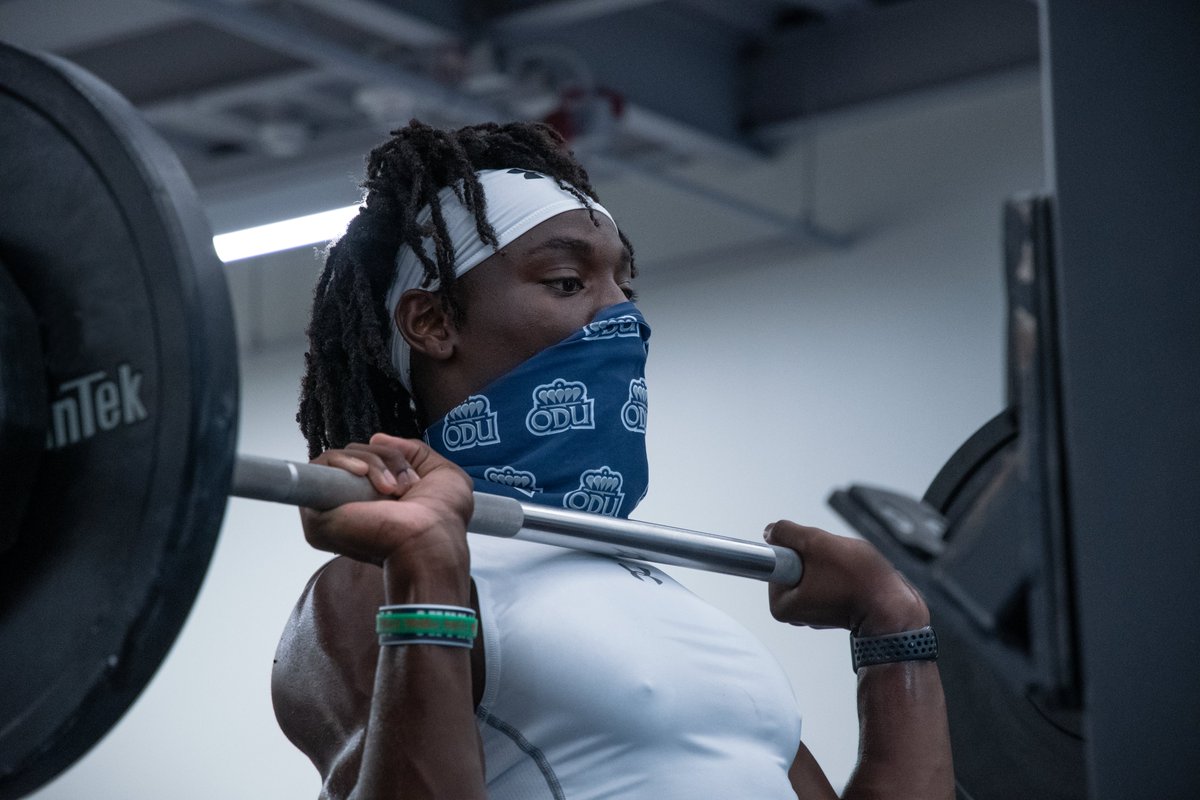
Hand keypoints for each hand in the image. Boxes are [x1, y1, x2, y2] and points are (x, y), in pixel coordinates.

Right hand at [300, 434, 473, 577]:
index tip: (408, 474)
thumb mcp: (442, 474)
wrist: (429, 539)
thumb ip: (414, 451)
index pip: (368, 460)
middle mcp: (354, 504)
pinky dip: (342, 462)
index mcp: (379, 499)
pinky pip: (318, 468)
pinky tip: (362, 475)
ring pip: (337, 459)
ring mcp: (332, 508)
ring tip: (389, 488)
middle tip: (403, 486)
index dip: (386, 456)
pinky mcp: (316, 513)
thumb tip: (376, 437)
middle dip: (384, 458)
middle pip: (354, 455)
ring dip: (371, 462)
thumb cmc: (442, 518)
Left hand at [765, 521, 928, 635]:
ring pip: (813, 569)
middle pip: (794, 564)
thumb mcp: (816, 543)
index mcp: (781, 605)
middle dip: (813, 556)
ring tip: (845, 570)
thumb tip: (773, 531)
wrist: (896, 605)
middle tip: (833, 561)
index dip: (796, 549)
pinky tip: (851, 577)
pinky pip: (828, 578)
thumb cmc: (860, 582)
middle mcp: (795, 613)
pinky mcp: (833, 605)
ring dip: (828, 562)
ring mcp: (814, 610)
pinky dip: (839, 572)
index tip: (814, 556)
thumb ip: (787, 532)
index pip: (775, 561)